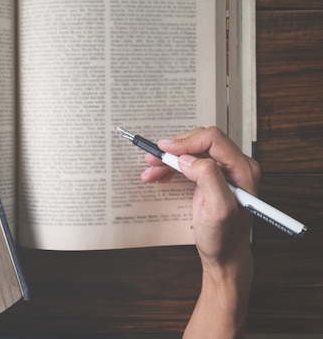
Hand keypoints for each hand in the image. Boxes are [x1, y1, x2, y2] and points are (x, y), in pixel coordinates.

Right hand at [140, 127, 258, 338]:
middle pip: (200, 141)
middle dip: (174, 149)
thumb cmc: (224, 237)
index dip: (186, 142)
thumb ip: (208, 178)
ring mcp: (224, 170)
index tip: (165, 150)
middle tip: (152, 159)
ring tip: (150, 169)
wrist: (224, 254)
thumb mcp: (218, 210)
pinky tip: (159, 175)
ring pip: (192, 151)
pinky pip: (189, 162)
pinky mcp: (212, 176)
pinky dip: (172, 166)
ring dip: (169, 158)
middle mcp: (235, 165)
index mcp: (242, 168)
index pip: (213, 139)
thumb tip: (189, 159)